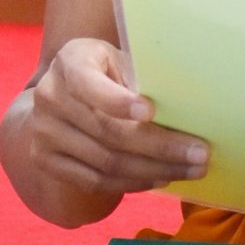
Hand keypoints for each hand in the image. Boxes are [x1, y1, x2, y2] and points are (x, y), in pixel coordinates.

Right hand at [26, 37, 208, 202]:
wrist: (59, 97)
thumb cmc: (105, 73)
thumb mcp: (118, 61)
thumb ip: (141, 78)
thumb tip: (190, 105)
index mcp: (70, 61)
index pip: (90, 84)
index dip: (118, 101)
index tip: (152, 111)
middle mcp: (49, 96)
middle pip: (108, 131)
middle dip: (160, 146)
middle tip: (200, 154)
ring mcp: (44, 133)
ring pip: (106, 162)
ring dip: (154, 170)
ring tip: (190, 170)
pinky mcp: (47, 161)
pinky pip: (96, 181)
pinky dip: (133, 183)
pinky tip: (161, 177)